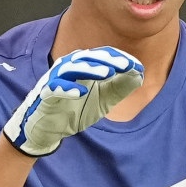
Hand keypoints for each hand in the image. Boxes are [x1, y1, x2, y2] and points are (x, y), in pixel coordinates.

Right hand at [3, 46, 144, 156]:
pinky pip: (55, 88)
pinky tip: (81, 92)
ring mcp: (55, 79)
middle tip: (126, 65)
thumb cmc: (75, 110)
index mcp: (83, 66)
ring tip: (107, 73)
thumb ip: (120, 88)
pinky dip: (67, 88)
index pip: (102, 56)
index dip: (119, 59)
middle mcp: (68, 67)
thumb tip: (140, 75)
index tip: (137, 66)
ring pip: (72, 67)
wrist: (48, 130)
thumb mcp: (103, 100)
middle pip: (88, 57)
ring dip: (90, 69)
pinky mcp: (45, 94)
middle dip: (108, 60)